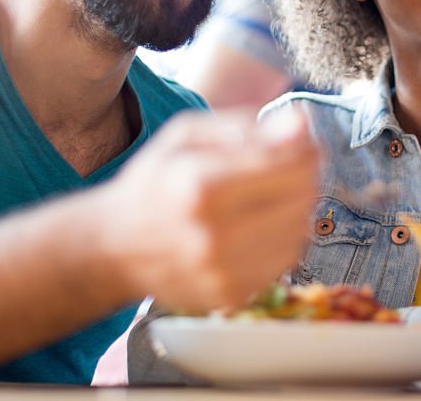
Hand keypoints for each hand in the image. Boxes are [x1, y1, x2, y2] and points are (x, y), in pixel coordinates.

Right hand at [104, 108, 319, 311]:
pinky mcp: (232, 297)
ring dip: (297, 208)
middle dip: (305, 176)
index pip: (289, 165)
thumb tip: (301, 123)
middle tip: (289, 168)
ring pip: (299, 231)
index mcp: (201, 185)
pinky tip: (260, 226)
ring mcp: (223, 272)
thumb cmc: (154, 182)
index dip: (306, 150)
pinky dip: (283, 239)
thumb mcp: (187, 135)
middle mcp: (213, 234)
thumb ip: (246, 126)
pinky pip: (285, 261)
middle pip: (301, 198)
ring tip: (270, 197)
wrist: (114, 248)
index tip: (303, 144)